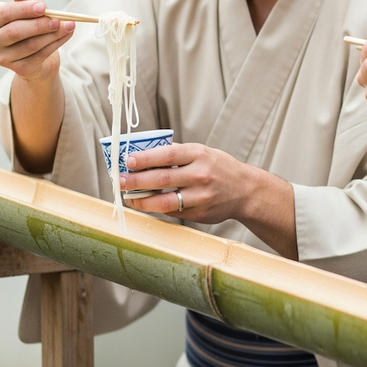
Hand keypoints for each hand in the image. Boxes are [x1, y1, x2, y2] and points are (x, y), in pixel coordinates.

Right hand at [0, 0, 74, 81]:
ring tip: (68, 26)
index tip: (43, 7)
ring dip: (52, 35)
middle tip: (56, 20)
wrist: (38, 57)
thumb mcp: (32, 10)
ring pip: (30, 45)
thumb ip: (27, 0)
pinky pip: (40, 55)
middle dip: (39, 25)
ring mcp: (4, 57)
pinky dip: (57, 43)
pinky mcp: (19, 69)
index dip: (24, 9)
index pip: (4, 13)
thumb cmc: (32, 28)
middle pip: (15, 32)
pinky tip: (67, 34)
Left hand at [121, 143, 249, 222]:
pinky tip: (147, 204)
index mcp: (200, 154)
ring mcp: (201, 196)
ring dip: (142, 200)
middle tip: (120, 181)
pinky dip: (157, 208)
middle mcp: (201, 175)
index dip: (146, 158)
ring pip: (164, 201)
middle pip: (162, 178)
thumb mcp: (203, 153)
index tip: (128, 161)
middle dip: (136, 180)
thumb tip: (143, 153)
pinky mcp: (200, 213)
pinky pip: (173, 211)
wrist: (246, 191)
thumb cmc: (219, 168)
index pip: (168, 154)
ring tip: (128, 197)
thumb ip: (177, 153)